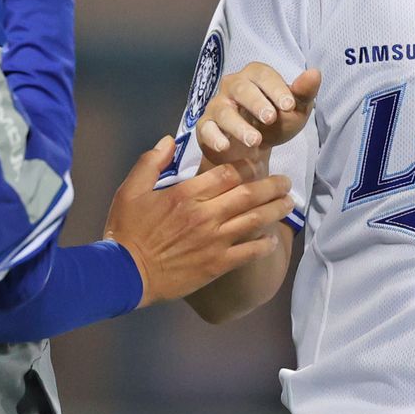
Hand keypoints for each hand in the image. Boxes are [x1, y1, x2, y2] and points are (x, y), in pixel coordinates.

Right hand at [103, 138, 295, 305]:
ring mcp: (214, 241)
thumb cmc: (127, 230)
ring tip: (289, 203)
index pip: (227, 173)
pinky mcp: (217, 264)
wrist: (125, 274)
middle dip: (272, 186)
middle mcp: (205, 215)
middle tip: (286, 182)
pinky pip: (249, 252)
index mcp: (186, 194)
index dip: (247, 166)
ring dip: (276, 210)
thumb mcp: (130, 190)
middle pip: (249, 194)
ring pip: (255, 220)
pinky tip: (273, 239)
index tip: (257, 164)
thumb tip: (170, 139)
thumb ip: (151, 161)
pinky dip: (265, 244)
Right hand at [197, 64, 320, 172]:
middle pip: (241, 88)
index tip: (289, 105)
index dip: (276, 88)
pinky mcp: (206, 126)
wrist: (253, 150)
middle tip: (271, 118)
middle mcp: (232, 86)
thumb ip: (304, 92)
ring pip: (224, 111)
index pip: (263, 74)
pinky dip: (214, 137)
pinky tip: (225, 146)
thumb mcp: (294, 110)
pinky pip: (206, 129)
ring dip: (239, 126)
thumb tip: (315, 73)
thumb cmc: (275, 123)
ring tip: (255, 140)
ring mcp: (217, 106)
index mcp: (254, 76)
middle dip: (256, 102)